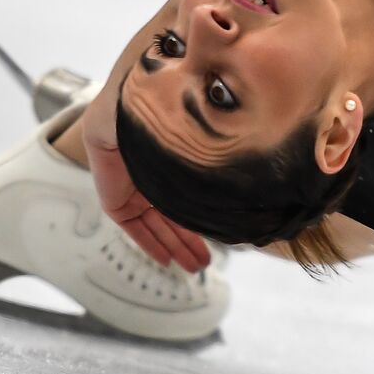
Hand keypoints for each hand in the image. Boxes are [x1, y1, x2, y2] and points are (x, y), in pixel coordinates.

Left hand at [83, 79, 210, 272]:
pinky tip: (166, 258)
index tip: (215, 238)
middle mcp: (149, 169)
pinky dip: (148, 242)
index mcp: (168, 156)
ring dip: (173, 246)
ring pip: (153, 222)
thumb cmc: (176, 114)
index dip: (197, 218)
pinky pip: (131, 225)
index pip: (182, 194)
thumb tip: (260, 174)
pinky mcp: (112, 194)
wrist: (135, 107)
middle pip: (169, 213)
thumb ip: (220, 166)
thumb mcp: (205, 146)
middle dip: (188, 239)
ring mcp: (129, 182)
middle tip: (205, 262)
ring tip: (193, 267)